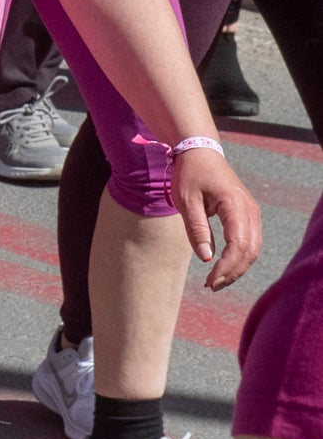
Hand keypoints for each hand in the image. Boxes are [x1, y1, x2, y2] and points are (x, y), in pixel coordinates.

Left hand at [175, 146, 262, 289]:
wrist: (200, 152)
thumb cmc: (190, 174)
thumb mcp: (186, 200)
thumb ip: (196, 229)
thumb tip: (205, 258)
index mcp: (235, 205)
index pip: (238, 245)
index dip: (226, 267)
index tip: (210, 281)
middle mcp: (250, 210)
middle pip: (250, 251)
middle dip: (233, 272)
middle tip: (211, 286)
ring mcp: (252, 213)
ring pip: (253, 249)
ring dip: (237, 268)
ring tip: (216, 281)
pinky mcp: (248, 215)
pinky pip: (250, 242)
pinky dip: (239, 257)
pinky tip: (223, 267)